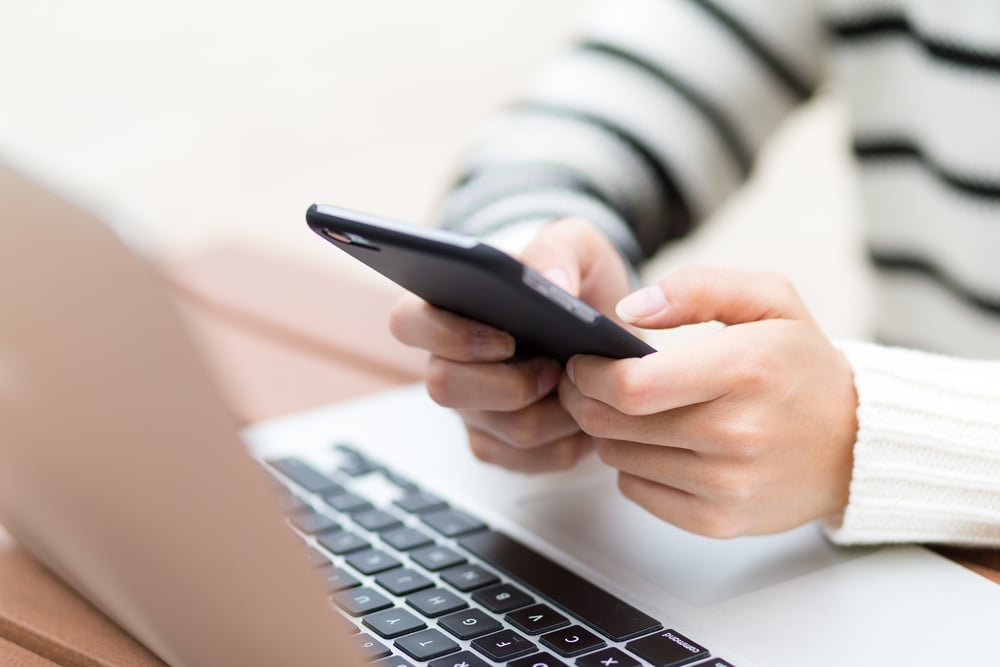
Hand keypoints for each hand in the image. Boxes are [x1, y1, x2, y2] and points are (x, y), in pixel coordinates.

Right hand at [389, 218, 633, 472]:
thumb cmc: (575, 279)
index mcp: (446, 306)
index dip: (447, 336)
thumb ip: (559, 250)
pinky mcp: (500, 446)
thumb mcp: (577, 244)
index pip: (407, 322)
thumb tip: (550, 283)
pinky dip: (569, 440)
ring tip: (581, 386)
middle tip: (554, 368)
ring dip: (553, 412)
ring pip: (502, 431)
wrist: (602, 325)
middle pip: (444, 388)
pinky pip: (532, 460)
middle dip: (509, 384)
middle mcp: (447, 362)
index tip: (505, 338)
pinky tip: (586, 413)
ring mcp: (472, 410)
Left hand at [558, 266, 857, 536]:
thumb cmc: (803, 365)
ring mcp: (727, 484)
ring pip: (618, 458)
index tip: (582, 363)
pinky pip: (637, 492)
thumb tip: (629, 309)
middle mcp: (735, 433)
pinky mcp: (719, 520)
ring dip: (610, 432)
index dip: (590, 375)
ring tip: (630, 412)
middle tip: (587, 385)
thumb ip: (698, 287)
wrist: (856, 443)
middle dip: (585, 400)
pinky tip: (656, 446)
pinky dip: (632, 467)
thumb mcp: (769, 299)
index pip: (632, 387)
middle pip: (613, 425)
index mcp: (743, 370)